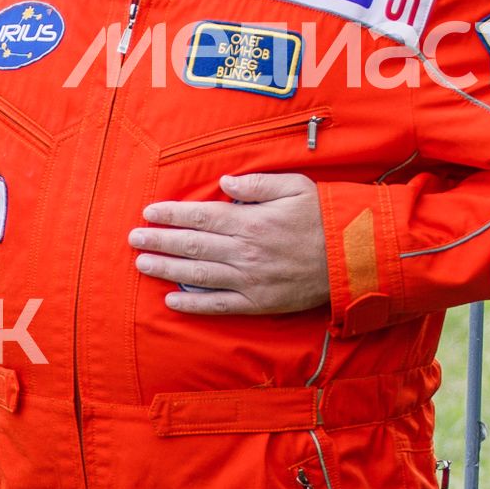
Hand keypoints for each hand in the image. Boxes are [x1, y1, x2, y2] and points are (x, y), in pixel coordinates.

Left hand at [131, 173, 329, 315]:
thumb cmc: (325, 217)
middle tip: (133, 239)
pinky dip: (192, 304)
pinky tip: (170, 300)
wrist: (356, 257)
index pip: (200, 216)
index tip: (149, 212)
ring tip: (142, 264)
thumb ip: (257, 184)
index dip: (171, 214)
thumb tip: (225, 183)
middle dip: (159, 241)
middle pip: (192, 245)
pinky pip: (219, 305)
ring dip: (166, 269)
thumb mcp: (295, 187)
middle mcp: (245, 251)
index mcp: (251, 221)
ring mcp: (250, 279)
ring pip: (198, 275)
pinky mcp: (258, 303)